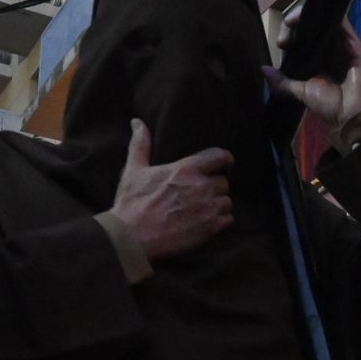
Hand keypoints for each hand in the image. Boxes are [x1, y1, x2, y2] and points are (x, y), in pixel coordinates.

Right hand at [110, 120, 232, 259]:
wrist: (133, 237)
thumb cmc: (132, 202)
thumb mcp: (134, 169)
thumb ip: (140, 144)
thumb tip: (137, 122)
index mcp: (185, 169)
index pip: (218, 156)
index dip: (225, 158)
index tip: (227, 161)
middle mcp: (201, 186)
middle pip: (223, 182)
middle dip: (214, 187)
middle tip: (200, 194)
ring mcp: (208, 207)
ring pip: (226, 201)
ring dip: (218, 204)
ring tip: (202, 210)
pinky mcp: (211, 227)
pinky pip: (228, 219)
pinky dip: (221, 221)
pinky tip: (206, 222)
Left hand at [262, 10, 360, 128]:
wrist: (354, 114)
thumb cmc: (332, 106)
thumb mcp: (301, 93)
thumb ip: (283, 83)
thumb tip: (263, 70)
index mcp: (316, 60)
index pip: (300, 38)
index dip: (288, 35)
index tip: (281, 45)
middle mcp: (328, 50)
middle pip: (310, 26)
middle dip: (293, 25)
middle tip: (284, 39)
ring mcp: (341, 45)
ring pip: (323, 20)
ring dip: (305, 17)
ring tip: (292, 24)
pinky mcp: (353, 43)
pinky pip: (341, 22)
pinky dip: (327, 15)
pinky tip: (311, 16)